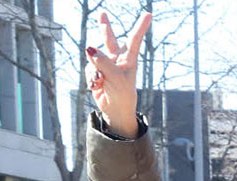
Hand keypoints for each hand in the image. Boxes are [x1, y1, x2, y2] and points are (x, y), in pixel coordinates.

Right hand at [84, 12, 149, 138]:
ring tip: (102, 81)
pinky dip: (91, 77)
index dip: (140, 26)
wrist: (115, 110)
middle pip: (110, 40)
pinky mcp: (95, 71)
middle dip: (105, 27)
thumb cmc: (123, 95)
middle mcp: (117, 60)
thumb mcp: (116, 79)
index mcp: (129, 60)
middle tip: (102, 13)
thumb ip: (103, 63)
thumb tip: (89, 49)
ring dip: (95, 70)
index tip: (148, 14)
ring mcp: (105, 65)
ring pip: (93, 57)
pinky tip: (97, 85)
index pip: (134, 40)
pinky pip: (88, 69)